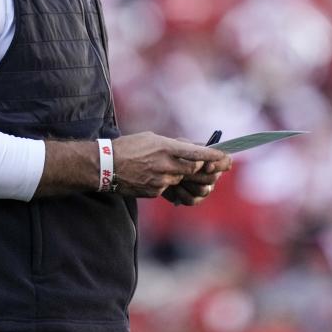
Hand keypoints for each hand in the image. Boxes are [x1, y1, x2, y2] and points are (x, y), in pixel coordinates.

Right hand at [112, 132, 230, 197]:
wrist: (106, 166)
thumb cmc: (129, 147)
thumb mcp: (152, 138)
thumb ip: (174, 144)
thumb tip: (194, 147)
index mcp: (165, 147)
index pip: (196, 153)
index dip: (214, 156)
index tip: (226, 157)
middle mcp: (165, 165)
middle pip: (194, 170)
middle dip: (202, 168)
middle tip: (210, 165)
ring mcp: (160, 181)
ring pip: (181, 180)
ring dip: (181, 175)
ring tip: (168, 168)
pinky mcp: (154, 192)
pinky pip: (168, 188)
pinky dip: (166, 182)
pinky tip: (153, 175)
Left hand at [161, 143, 231, 205]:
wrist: (155, 167)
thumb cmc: (169, 152)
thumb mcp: (181, 145)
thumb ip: (195, 150)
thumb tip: (206, 162)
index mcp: (212, 158)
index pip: (226, 161)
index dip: (220, 165)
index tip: (207, 166)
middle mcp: (211, 174)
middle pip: (214, 178)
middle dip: (198, 174)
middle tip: (184, 171)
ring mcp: (203, 187)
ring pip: (204, 190)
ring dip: (189, 183)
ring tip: (178, 177)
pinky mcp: (193, 198)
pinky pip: (192, 200)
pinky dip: (182, 193)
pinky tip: (175, 187)